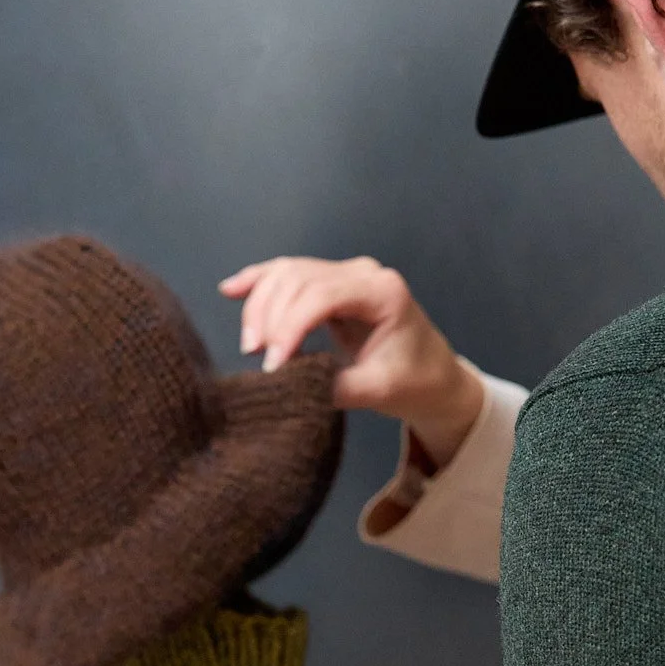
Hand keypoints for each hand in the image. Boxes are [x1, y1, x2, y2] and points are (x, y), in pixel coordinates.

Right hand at [218, 255, 484, 468]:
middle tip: (257, 360)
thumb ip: (333, 387)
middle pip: (298, 279)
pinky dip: (258, 282)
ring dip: (260, 305)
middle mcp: (362, 274)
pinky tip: (231, 289)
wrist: (434, 377)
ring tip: (250, 346)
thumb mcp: (378, 391)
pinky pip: (287, 275)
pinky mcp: (328, 285)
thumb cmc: (414, 382)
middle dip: (269, 317)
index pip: (321, 295)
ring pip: (287, 274)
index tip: (272, 365)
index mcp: (383, 292)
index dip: (289, 327)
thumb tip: (286, 384)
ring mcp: (344, 275)